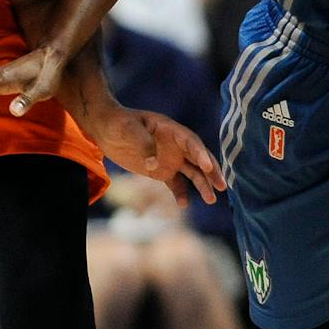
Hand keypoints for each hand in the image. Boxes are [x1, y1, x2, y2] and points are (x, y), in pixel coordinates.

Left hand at [87, 105, 225, 208]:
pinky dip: (181, 193)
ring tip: (211, 200)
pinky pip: (176, 184)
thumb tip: (154, 165)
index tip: (208, 167)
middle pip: (199, 159)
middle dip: (211, 172)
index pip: (191, 143)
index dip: (201, 154)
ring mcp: (170, 159)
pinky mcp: (161, 171)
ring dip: (202, 185)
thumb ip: (143, 145)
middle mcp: (176, 146)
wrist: (106, 130)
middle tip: (222, 186)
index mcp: (172, 131)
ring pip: (192, 173)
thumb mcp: (129, 130)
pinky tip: (184, 205)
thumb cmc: (118, 123)